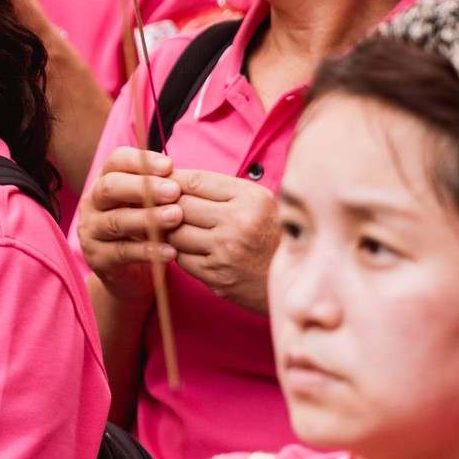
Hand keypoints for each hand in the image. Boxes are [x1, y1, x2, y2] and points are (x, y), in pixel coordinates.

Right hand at [78, 147, 182, 298]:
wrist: (127, 273)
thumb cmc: (143, 229)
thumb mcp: (148, 205)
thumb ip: (159, 190)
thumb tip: (184, 178)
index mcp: (104, 181)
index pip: (115, 161)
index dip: (140, 161)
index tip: (169, 166)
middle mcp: (92, 204)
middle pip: (110, 187)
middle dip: (143, 187)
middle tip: (174, 191)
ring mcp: (91, 232)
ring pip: (116, 221)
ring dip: (148, 218)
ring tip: (176, 217)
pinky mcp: (98, 259)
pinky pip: (122, 252)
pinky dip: (148, 251)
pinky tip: (171, 251)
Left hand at [168, 171, 277, 314]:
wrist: (299, 281)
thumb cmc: (273, 237)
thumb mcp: (260, 203)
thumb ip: (222, 190)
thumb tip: (174, 178)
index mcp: (251, 198)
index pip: (197, 180)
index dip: (173, 179)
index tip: (161, 180)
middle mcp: (238, 222)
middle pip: (180, 205)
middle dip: (167, 204)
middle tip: (159, 206)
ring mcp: (226, 251)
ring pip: (175, 232)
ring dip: (171, 230)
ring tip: (177, 228)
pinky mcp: (217, 276)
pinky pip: (181, 259)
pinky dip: (180, 253)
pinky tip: (189, 249)